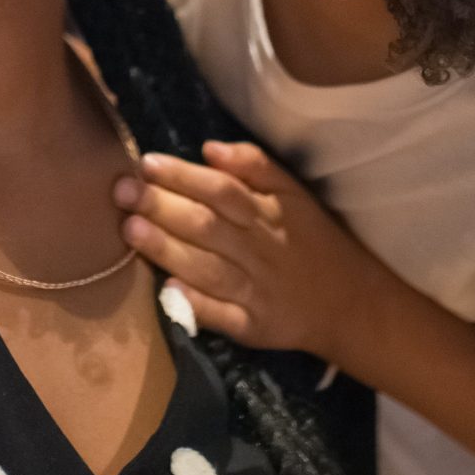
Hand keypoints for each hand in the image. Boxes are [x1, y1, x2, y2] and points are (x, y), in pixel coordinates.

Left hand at [114, 140, 365, 358]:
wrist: (351, 303)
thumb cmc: (311, 240)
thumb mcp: (295, 194)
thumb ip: (255, 166)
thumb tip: (210, 148)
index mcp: (269, 214)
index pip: (221, 190)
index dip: (184, 176)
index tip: (146, 163)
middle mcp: (260, 251)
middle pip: (208, 225)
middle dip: (163, 207)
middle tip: (122, 191)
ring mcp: (255, 291)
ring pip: (208, 268)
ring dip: (168, 250)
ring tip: (131, 231)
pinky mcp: (253, 326)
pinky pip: (222, 316)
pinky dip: (196, 304)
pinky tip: (167, 291)